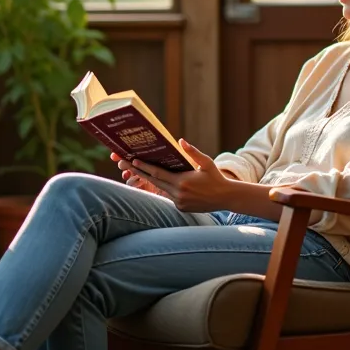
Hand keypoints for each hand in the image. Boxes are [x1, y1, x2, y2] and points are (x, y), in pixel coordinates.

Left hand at [120, 139, 234, 212]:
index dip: (143, 167)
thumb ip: (192, 152)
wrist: (226, 198)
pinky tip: (161, 181)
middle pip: (154, 181)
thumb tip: (180, 141)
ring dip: (150, 180)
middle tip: (124, 163)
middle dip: (138, 172)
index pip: (157, 173)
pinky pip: (169, 196)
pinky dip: (165, 188)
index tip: (132, 160)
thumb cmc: (216, 178)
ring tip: (137, 170)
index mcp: (182, 182)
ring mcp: (179, 202)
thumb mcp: (206, 162)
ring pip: (161, 189)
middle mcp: (178, 193)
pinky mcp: (181, 208)